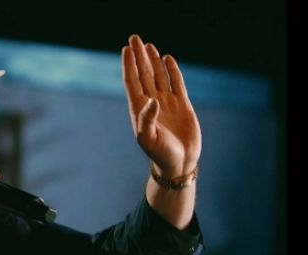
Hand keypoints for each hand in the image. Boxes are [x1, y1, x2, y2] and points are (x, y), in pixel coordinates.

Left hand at [122, 34, 201, 177]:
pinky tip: (167, 59)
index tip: (126, 49)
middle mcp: (151, 103)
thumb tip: (151, 99)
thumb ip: (147, 119)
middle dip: (139, 56)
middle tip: (134, 38)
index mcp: (139, 109)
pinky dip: (172, 71)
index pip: (132, 82)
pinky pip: (176, 83)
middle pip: (143, 74)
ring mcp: (166, 103)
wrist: (179, 163)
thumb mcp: (148, 139)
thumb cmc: (160, 154)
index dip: (129, 65)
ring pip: (158, 76)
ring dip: (153, 61)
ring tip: (148, 45)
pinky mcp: (182, 105)